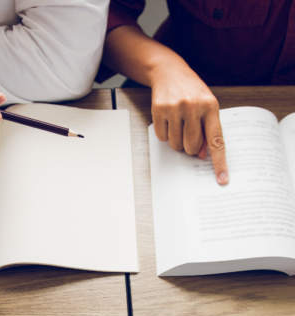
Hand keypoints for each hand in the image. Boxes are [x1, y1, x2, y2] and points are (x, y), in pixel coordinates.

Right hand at [150, 61, 228, 184]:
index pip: (216, 140)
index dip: (219, 162)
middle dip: (190, 146)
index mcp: (210, 106)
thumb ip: (206, 130)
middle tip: (188, 133)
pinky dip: (165, 134)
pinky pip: (162, 137)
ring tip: (178, 123)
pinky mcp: (158, 110)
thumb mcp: (206, 106)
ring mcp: (174, 108)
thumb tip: (201, 155)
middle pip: (191, 147)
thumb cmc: (191, 91)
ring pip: (176, 144)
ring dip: (177, 140)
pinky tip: (168, 120)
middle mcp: (193, 107)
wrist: (169, 72)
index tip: (222, 179)